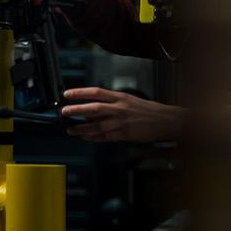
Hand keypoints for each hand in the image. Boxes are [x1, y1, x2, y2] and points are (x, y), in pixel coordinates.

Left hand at [60, 87, 185, 141]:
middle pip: (93, 108)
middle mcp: (120, 108)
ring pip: (97, 126)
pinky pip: (106, 136)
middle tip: (64, 112)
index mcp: (120, 97)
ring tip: (71, 129)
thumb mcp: (130, 101)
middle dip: (76, 110)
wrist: (166, 120)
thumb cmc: (149, 111)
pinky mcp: (126, 134)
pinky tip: (86, 137)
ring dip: (82, 128)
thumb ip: (112, 104)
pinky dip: (94, 137)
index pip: (96, 92)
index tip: (67, 94)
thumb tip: (92, 111)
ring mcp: (122, 122)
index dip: (80, 93)